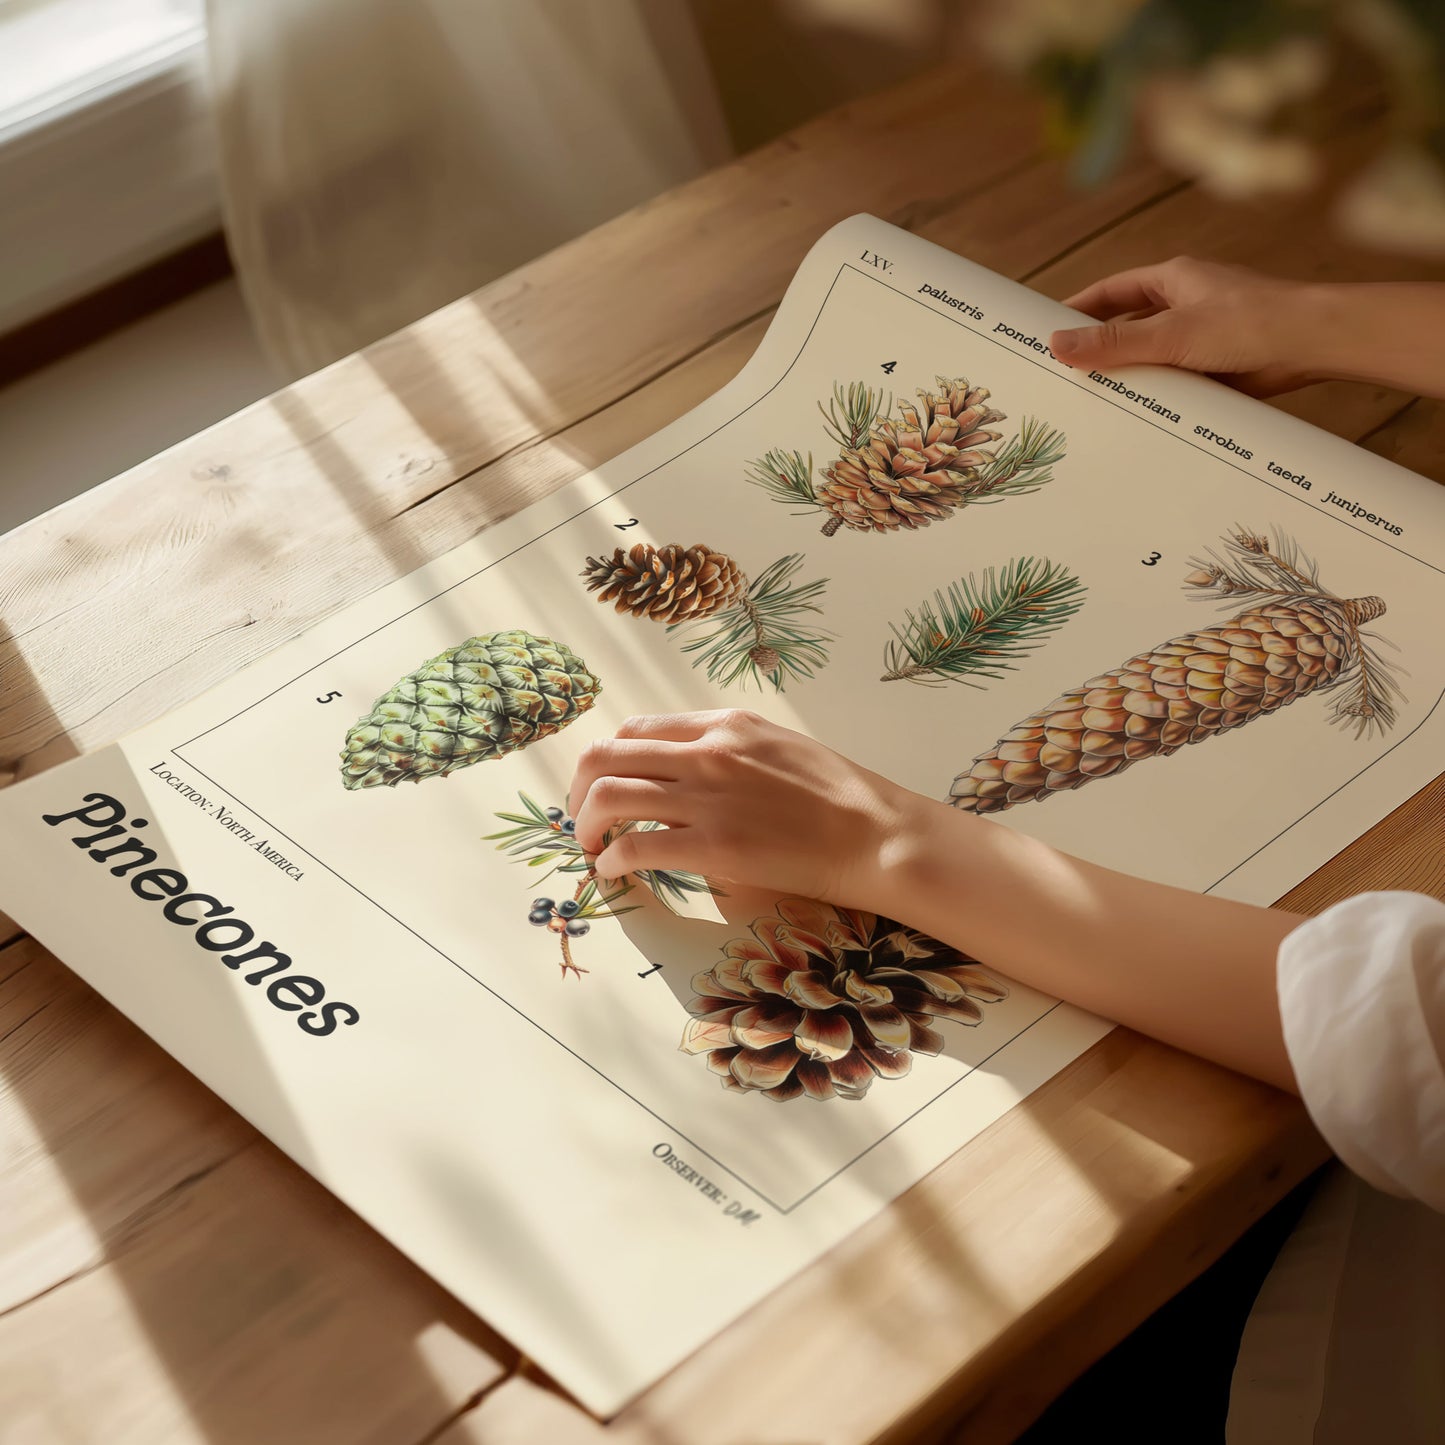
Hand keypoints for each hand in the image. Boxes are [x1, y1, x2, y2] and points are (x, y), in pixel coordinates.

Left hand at [566, 709, 919, 905]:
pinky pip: (634, 847)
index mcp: (723, 724)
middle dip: (579, 789)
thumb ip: (728, 750)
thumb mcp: (777, 746)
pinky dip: (611, 860)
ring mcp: (706, 797)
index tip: (603, 785)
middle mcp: (706, 751)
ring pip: (607, 796)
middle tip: (581, 817)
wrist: (873, 832)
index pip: (636, 729)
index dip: (608, 760)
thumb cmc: (837, 795)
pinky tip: (614, 871)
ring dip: (586, 824)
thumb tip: (686, 773)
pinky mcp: (711, 845)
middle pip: (606, 756)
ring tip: (591, 846)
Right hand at [1049, 256, 1318, 396]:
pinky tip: (1139, 416)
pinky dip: (1158, 396)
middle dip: (1100, 348)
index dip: (1079, 309)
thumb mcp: (1171, 333)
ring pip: (1152, 357)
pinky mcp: (1218, 366)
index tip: (1048, 330)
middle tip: (1064, 373)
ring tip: (1094, 402)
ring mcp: (1202, 337)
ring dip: (1130, 376)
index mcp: (1174, 280)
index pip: (1112, 292)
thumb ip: (1114, 342)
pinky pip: (1176, 381)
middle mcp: (1186, 304)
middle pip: (1129, 326)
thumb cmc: (1249, 322)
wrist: (1313, 344)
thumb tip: (1057, 344)